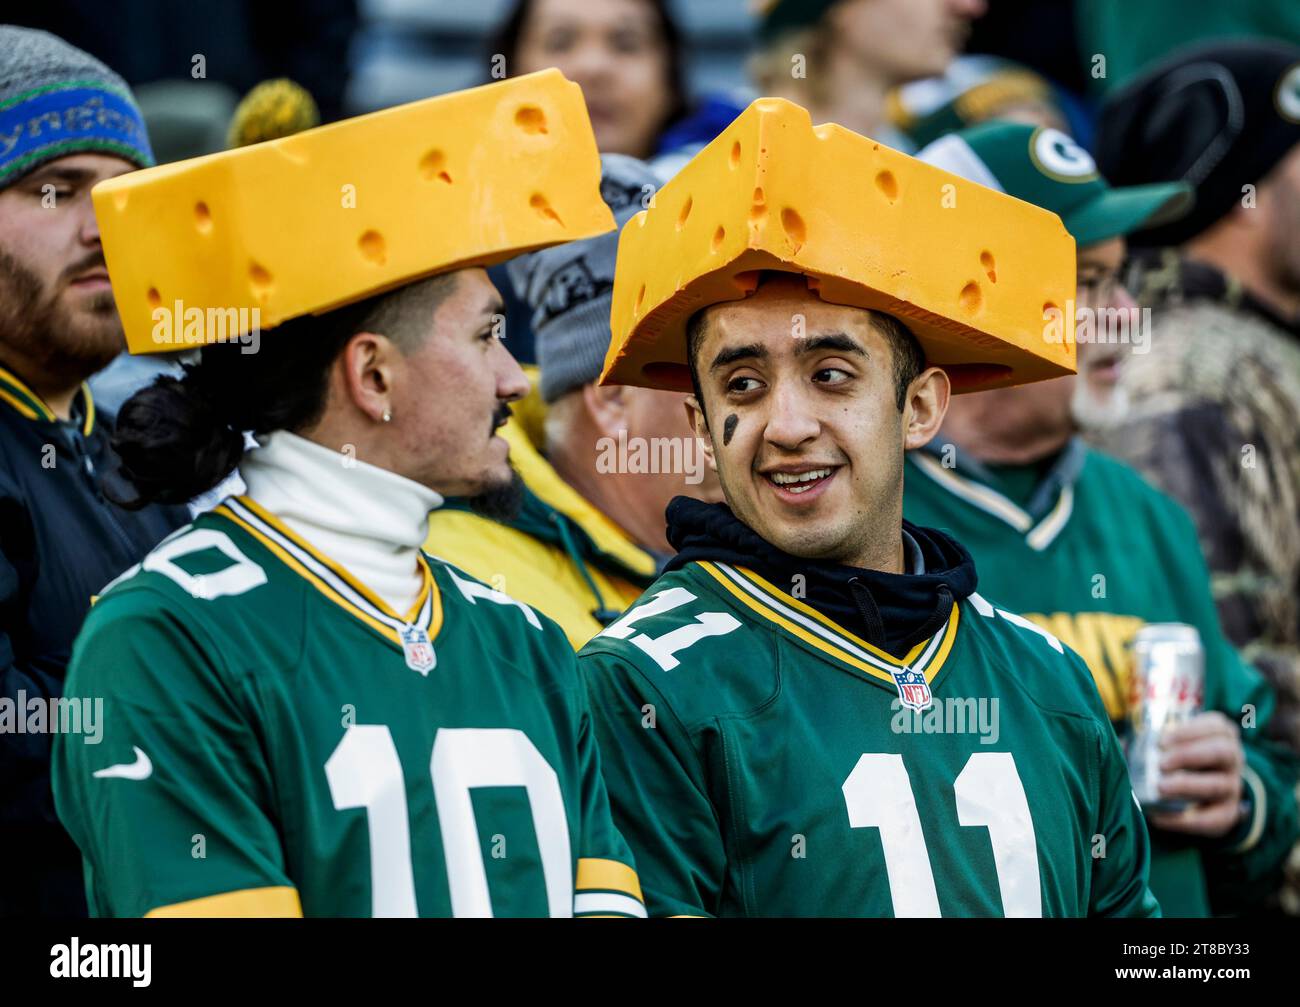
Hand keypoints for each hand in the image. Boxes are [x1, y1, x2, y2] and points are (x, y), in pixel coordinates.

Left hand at [1146, 711, 1244, 837]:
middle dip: (1190, 755)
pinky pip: (1212, 820)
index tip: (1162, 740)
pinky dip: (1184, 820)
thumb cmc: (1177, 758)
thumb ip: (1147, 740)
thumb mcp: (1169, 744)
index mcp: (1220, 735)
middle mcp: (1233, 759)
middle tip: (1161, 763)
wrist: (1200, 792)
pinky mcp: (1228, 814)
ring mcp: (1233, 787)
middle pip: (1222, 752)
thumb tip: (1118, 745)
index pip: (1217, 726)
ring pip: (1219, 785)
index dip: (1190, 731)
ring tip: (1160, 787)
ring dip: (1188, 785)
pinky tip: (1158, 817)